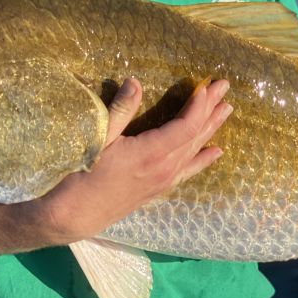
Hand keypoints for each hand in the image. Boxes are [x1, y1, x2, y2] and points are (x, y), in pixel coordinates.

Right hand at [32, 76, 232, 243]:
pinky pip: (188, 170)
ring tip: (226, 110)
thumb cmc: (81, 174)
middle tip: (225, 87)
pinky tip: (215, 152)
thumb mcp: (98, 138)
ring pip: (195, 151)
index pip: (187, 125)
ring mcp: (163, 180)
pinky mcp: (158, 189)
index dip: (199, 105)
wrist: (72, 216)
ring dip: (211, 128)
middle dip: (211, 109)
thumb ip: (120, 110)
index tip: (207, 85)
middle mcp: (164, 168)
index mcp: (152, 153)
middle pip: (196, 134)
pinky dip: (203, 159)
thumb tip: (135, 81)